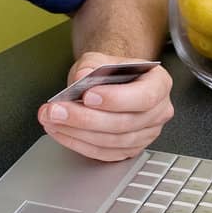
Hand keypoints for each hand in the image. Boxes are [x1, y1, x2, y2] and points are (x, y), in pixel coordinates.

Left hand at [37, 51, 174, 162]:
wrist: (111, 83)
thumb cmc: (111, 71)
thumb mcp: (100, 59)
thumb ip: (91, 64)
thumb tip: (81, 76)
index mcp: (159, 84)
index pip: (144, 97)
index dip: (116, 99)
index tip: (88, 96)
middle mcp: (158, 112)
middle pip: (124, 123)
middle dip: (85, 118)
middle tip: (57, 110)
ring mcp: (146, 134)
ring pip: (112, 141)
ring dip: (77, 132)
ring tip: (53, 119)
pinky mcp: (130, 150)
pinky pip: (104, 153)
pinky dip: (78, 144)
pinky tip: (61, 132)